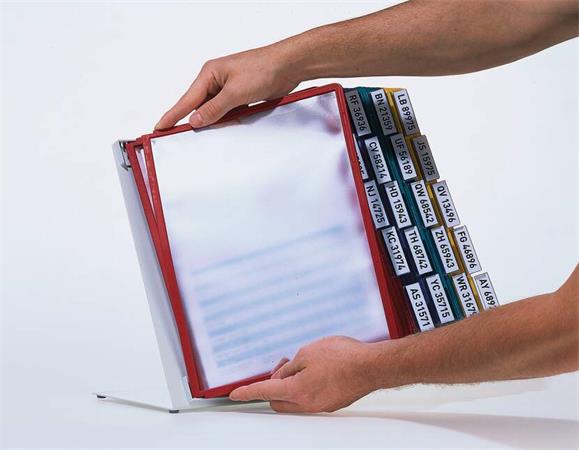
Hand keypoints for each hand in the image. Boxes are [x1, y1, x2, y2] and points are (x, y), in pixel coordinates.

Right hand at [155, 44, 299, 129]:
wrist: (289, 66)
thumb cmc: (263, 68)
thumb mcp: (235, 92)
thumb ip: (214, 109)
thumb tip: (195, 120)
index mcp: (210, 74)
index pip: (186, 99)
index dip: (172, 115)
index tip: (159, 127)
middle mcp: (217, 80)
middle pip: (200, 107)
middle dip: (198, 121)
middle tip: (183, 136)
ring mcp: (230, 88)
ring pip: (215, 111)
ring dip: (217, 121)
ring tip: (215, 129)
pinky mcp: (242, 95)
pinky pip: (229, 111)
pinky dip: (230, 119)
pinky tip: (233, 123)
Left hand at [229, 336, 382, 412]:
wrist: (372, 367)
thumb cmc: (343, 357)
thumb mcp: (307, 353)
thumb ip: (290, 367)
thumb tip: (282, 376)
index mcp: (297, 391)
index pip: (264, 391)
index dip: (247, 392)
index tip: (235, 394)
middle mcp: (308, 403)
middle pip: (278, 400)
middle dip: (273, 385)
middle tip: (281, 367)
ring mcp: (321, 406)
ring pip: (295, 400)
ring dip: (291, 385)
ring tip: (301, 364)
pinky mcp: (332, 403)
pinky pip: (310, 398)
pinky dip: (305, 387)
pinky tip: (316, 371)